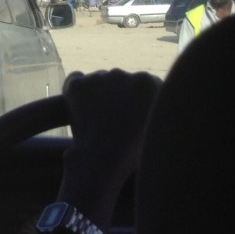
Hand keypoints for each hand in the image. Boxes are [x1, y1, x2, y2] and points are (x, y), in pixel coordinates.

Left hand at [60, 69, 161, 198]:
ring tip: (96, 120)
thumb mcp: (158, 130)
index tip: (131, 118)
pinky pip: (76, 80)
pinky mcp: (77, 84)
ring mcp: (98, 77)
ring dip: (98, 94)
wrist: (102, 159)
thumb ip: (155, 111)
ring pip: (99, 81)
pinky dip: (76, 91)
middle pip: (121, 83)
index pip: (143, 87)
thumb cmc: (134, 152)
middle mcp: (124, 74)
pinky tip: (78, 109)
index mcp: (149, 83)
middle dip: (118, 97)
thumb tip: (158, 103)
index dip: (137, 103)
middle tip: (113, 121)